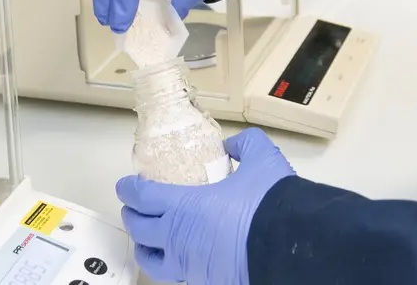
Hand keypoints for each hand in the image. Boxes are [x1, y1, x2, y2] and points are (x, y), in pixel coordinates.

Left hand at [116, 128, 294, 284]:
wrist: (291, 246)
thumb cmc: (269, 202)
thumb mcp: (262, 160)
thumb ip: (245, 144)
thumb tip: (233, 145)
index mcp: (184, 207)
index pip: (142, 198)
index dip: (129, 189)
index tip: (125, 185)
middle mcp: (178, 239)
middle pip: (139, 230)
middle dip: (132, 217)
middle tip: (133, 209)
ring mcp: (190, 265)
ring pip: (153, 261)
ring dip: (145, 248)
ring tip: (147, 242)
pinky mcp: (206, 281)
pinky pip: (180, 275)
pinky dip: (174, 264)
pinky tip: (181, 257)